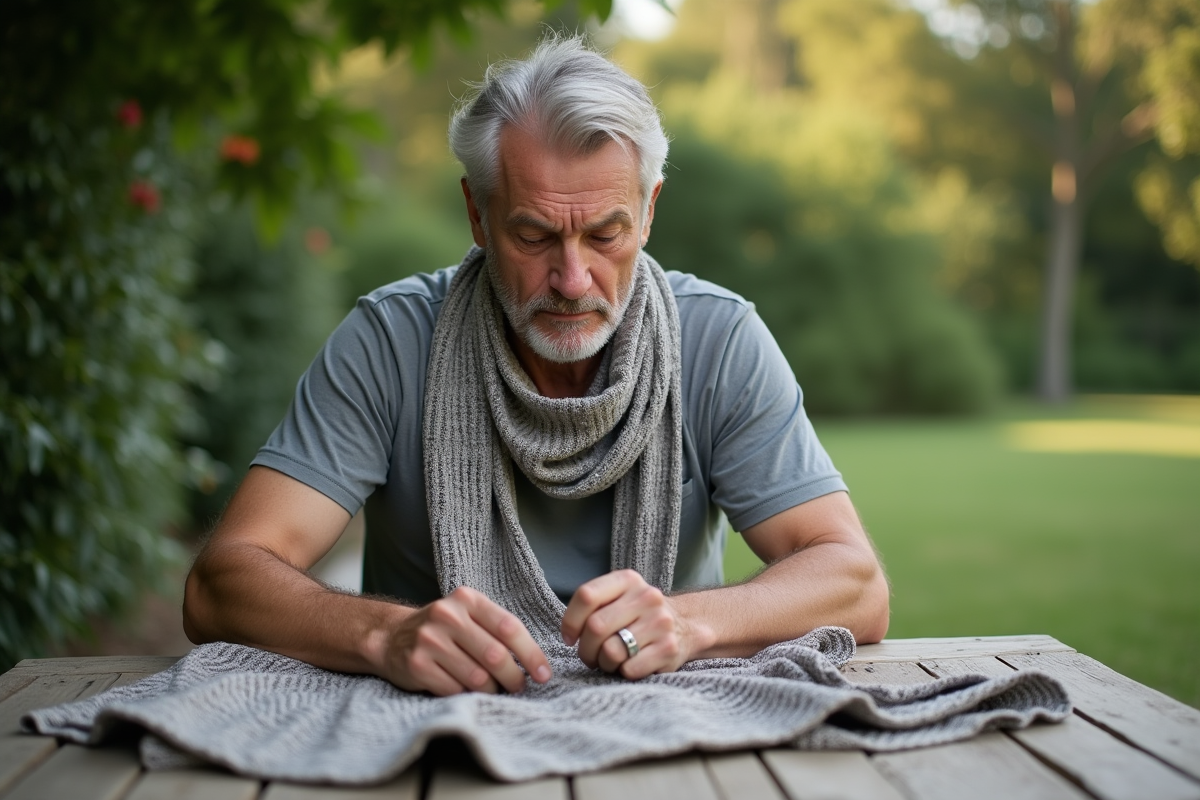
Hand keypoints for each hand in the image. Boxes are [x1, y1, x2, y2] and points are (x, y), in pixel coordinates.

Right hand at [382, 586, 550, 695]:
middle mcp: (447, 615)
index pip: (509, 627)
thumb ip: (497, 630)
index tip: (544, 674)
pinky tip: (466, 691)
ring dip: (492, 690)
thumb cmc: (444, 630)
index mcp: (467, 599)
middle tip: (519, 687)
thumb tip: (535, 663)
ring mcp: (430, 640)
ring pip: (477, 677)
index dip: (531, 654)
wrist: (392, 637)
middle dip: (514, 677)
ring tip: (493, 689)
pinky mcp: (417, 665)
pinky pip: (455, 690)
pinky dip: (467, 696)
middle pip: (495, 655)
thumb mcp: (468, 616)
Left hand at [561, 569, 689, 678]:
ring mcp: (660, 623)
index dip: (570, 621)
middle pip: (595, 627)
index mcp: (628, 580)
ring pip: (610, 651)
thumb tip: (569, 633)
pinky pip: (629, 669)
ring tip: (610, 660)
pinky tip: (629, 664)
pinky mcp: (669, 649)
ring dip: (603, 663)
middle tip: (590, 655)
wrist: (686, 626)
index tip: (570, 637)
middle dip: (585, 649)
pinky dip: (622, 672)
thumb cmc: (638, 615)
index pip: (587, 596)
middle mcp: (647, 597)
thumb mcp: (619, 597)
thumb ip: (593, 605)